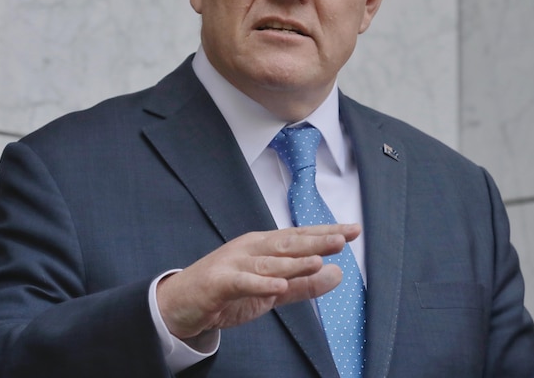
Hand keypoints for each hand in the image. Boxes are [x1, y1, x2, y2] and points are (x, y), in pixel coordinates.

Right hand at [156, 223, 360, 339]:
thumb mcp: (271, 290)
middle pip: (287, 243)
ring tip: (317, 260)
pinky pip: (242, 282)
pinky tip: (279, 286)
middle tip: (342, 238)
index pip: (300, 237)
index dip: (326, 233)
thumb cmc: (225, 292)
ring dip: (293, 261)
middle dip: (315, 240)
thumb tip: (337, 274)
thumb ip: (303, 285)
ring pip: (268, 262)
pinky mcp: (219, 282)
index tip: (353, 230)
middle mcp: (251, 249)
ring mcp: (234, 263)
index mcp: (264, 247)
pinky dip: (261, 284)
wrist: (180, 304)